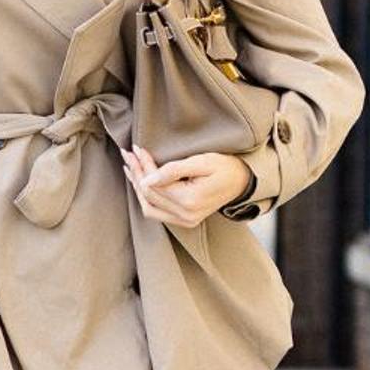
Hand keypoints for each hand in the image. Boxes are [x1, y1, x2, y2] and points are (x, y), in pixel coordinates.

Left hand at [120, 144, 252, 225]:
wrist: (241, 181)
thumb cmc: (224, 167)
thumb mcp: (201, 162)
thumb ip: (173, 170)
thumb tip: (147, 179)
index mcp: (189, 201)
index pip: (154, 184)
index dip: (143, 166)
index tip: (136, 149)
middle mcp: (185, 215)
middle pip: (149, 195)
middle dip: (137, 173)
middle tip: (128, 154)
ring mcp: (184, 221)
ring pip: (149, 207)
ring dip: (137, 186)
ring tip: (130, 167)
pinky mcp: (184, 221)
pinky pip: (156, 212)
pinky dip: (145, 198)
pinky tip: (139, 183)